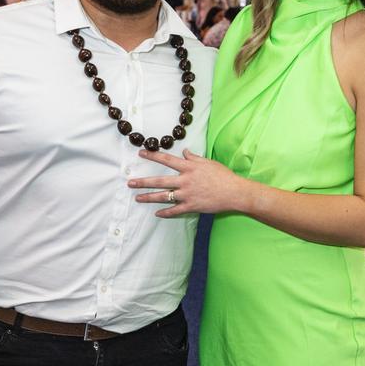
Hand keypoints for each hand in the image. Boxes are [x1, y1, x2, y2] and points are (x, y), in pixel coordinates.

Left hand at [128, 147, 247, 215]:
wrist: (234, 192)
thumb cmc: (223, 176)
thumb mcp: (208, 163)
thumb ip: (194, 158)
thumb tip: (185, 152)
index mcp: (189, 168)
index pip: (167, 160)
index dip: (153, 155)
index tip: (141, 153)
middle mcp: (185, 180)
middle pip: (160, 180)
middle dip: (143, 182)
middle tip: (130, 182)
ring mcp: (187, 194)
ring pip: (164, 196)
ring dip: (149, 197)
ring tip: (138, 198)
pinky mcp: (191, 206)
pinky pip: (175, 211)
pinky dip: (165, 213)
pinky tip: (157, 213)